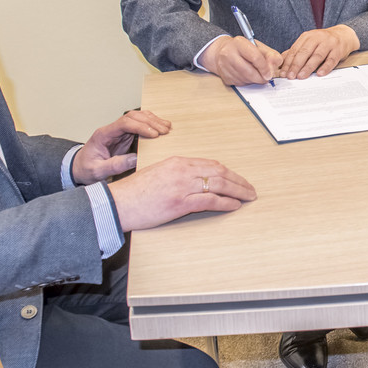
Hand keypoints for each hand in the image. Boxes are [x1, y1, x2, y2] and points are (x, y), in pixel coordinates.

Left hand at [72, 109, 171, 183]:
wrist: (79, 168)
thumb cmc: (86, 169)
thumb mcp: (97, 171)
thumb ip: (115, 165)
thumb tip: (136, 159)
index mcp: (103, 134)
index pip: (124, 123)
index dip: (141, 127)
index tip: (154, 135)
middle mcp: (111, 129)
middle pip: (133, 117)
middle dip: (150, 122)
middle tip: (164, 131)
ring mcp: (118, 132)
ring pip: (137, 118)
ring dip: (152, 120)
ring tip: (166, 127)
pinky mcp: (124, 136)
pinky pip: (139, 125)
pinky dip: (151, 124)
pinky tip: (160, 128)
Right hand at [106, 156, 255, 230]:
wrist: (117, 204)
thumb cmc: (135, 192)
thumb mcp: (159, 174)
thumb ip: (178, 174)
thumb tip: (197, 181)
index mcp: (177, 161)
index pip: (211, 164)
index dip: (228, 172)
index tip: (238, 179)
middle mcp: (182, 170)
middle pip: (219, 172)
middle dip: (238, 181)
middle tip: (250, 189)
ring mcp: (182, 186)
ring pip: (218, 184)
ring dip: (237, 191)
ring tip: (248, 197)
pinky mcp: (180, 202)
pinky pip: (210, 200)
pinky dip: (226, 203)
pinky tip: (234, 206)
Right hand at [200, 35, 282, 85]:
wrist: (222, 51)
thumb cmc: (244, 49)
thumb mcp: (259, 47)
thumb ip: (271, 55)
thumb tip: (274, 67)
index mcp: (239, 43)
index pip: (255, 58)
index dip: (265, 68)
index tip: (270, 74)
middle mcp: (229, 54)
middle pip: (249, 72)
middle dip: (261, 78)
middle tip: (266, 78)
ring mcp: (224, 66)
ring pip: (245, 80)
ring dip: (255, 80)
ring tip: (256, 74)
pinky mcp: (225, 77)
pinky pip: (240, 84)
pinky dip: (247, 82)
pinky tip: (247, 75)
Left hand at [280, 24, 360, 78]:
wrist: (344, 35)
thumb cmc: (323, 42)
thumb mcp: (309, 43)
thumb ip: (296, 51)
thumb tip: (281, 62)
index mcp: (307, 36)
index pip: (295, 50)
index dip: (288, 62)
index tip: (283, 73)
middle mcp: (317, 38)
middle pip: (304, 52)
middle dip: (296, 65)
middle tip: (290, 76)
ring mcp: (329, 43)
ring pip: (317, 56)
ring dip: (308, 67)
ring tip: (301, 76)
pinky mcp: (338, 50)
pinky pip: (331, 59)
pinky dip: (326, 67)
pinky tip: (320, 74)